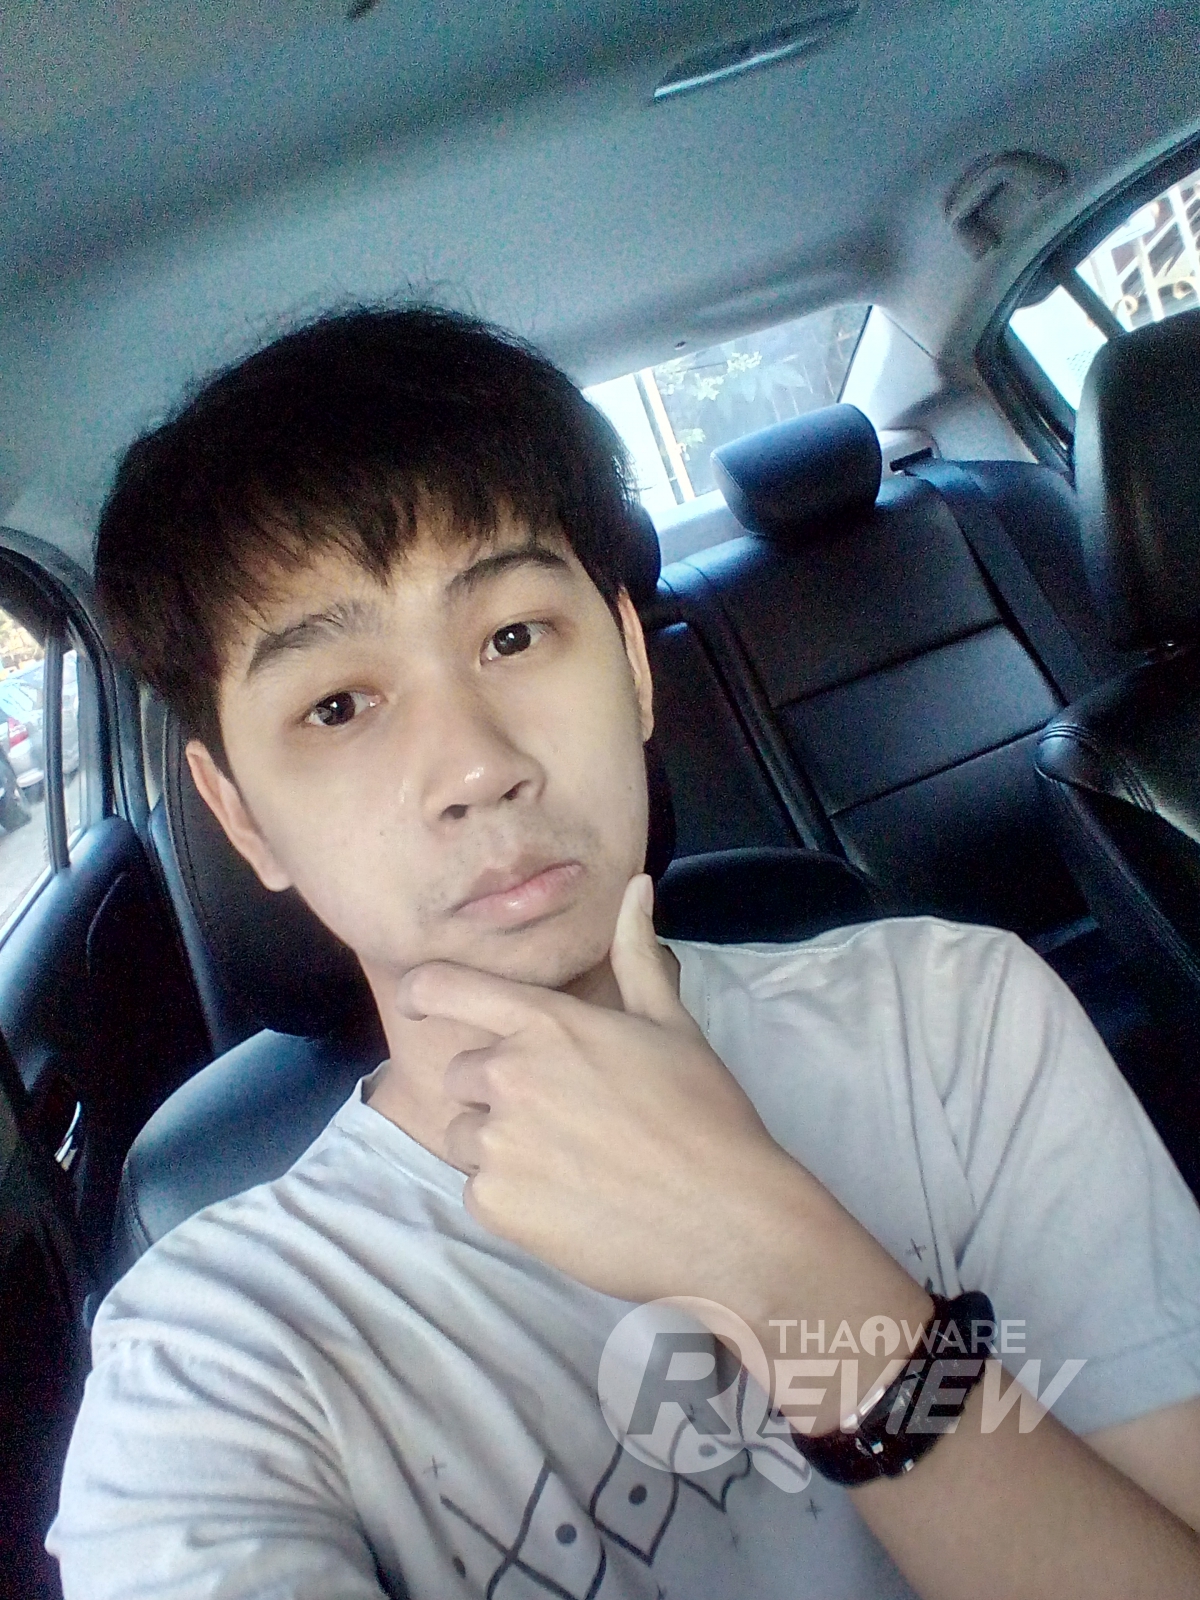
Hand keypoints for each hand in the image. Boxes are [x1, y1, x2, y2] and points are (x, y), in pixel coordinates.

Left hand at [396, 874, 789, 1302]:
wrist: (723, 1217)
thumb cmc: (704, 1114)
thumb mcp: (671, 1023)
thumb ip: (635, 954)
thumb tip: (636, 887)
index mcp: (546, 1023)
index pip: (443, 987)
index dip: (423, 993)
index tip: (418, 1003)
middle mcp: (508, 1074)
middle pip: (461, 1076)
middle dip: (496, 1094)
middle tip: (562, 1119)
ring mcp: (496, 1141)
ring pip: (465, 1137)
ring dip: (500, 1148)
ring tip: (569, 1162)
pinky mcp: (495, 1203)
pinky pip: (478, 1192)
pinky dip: (512, 1199)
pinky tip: (568, 1201)